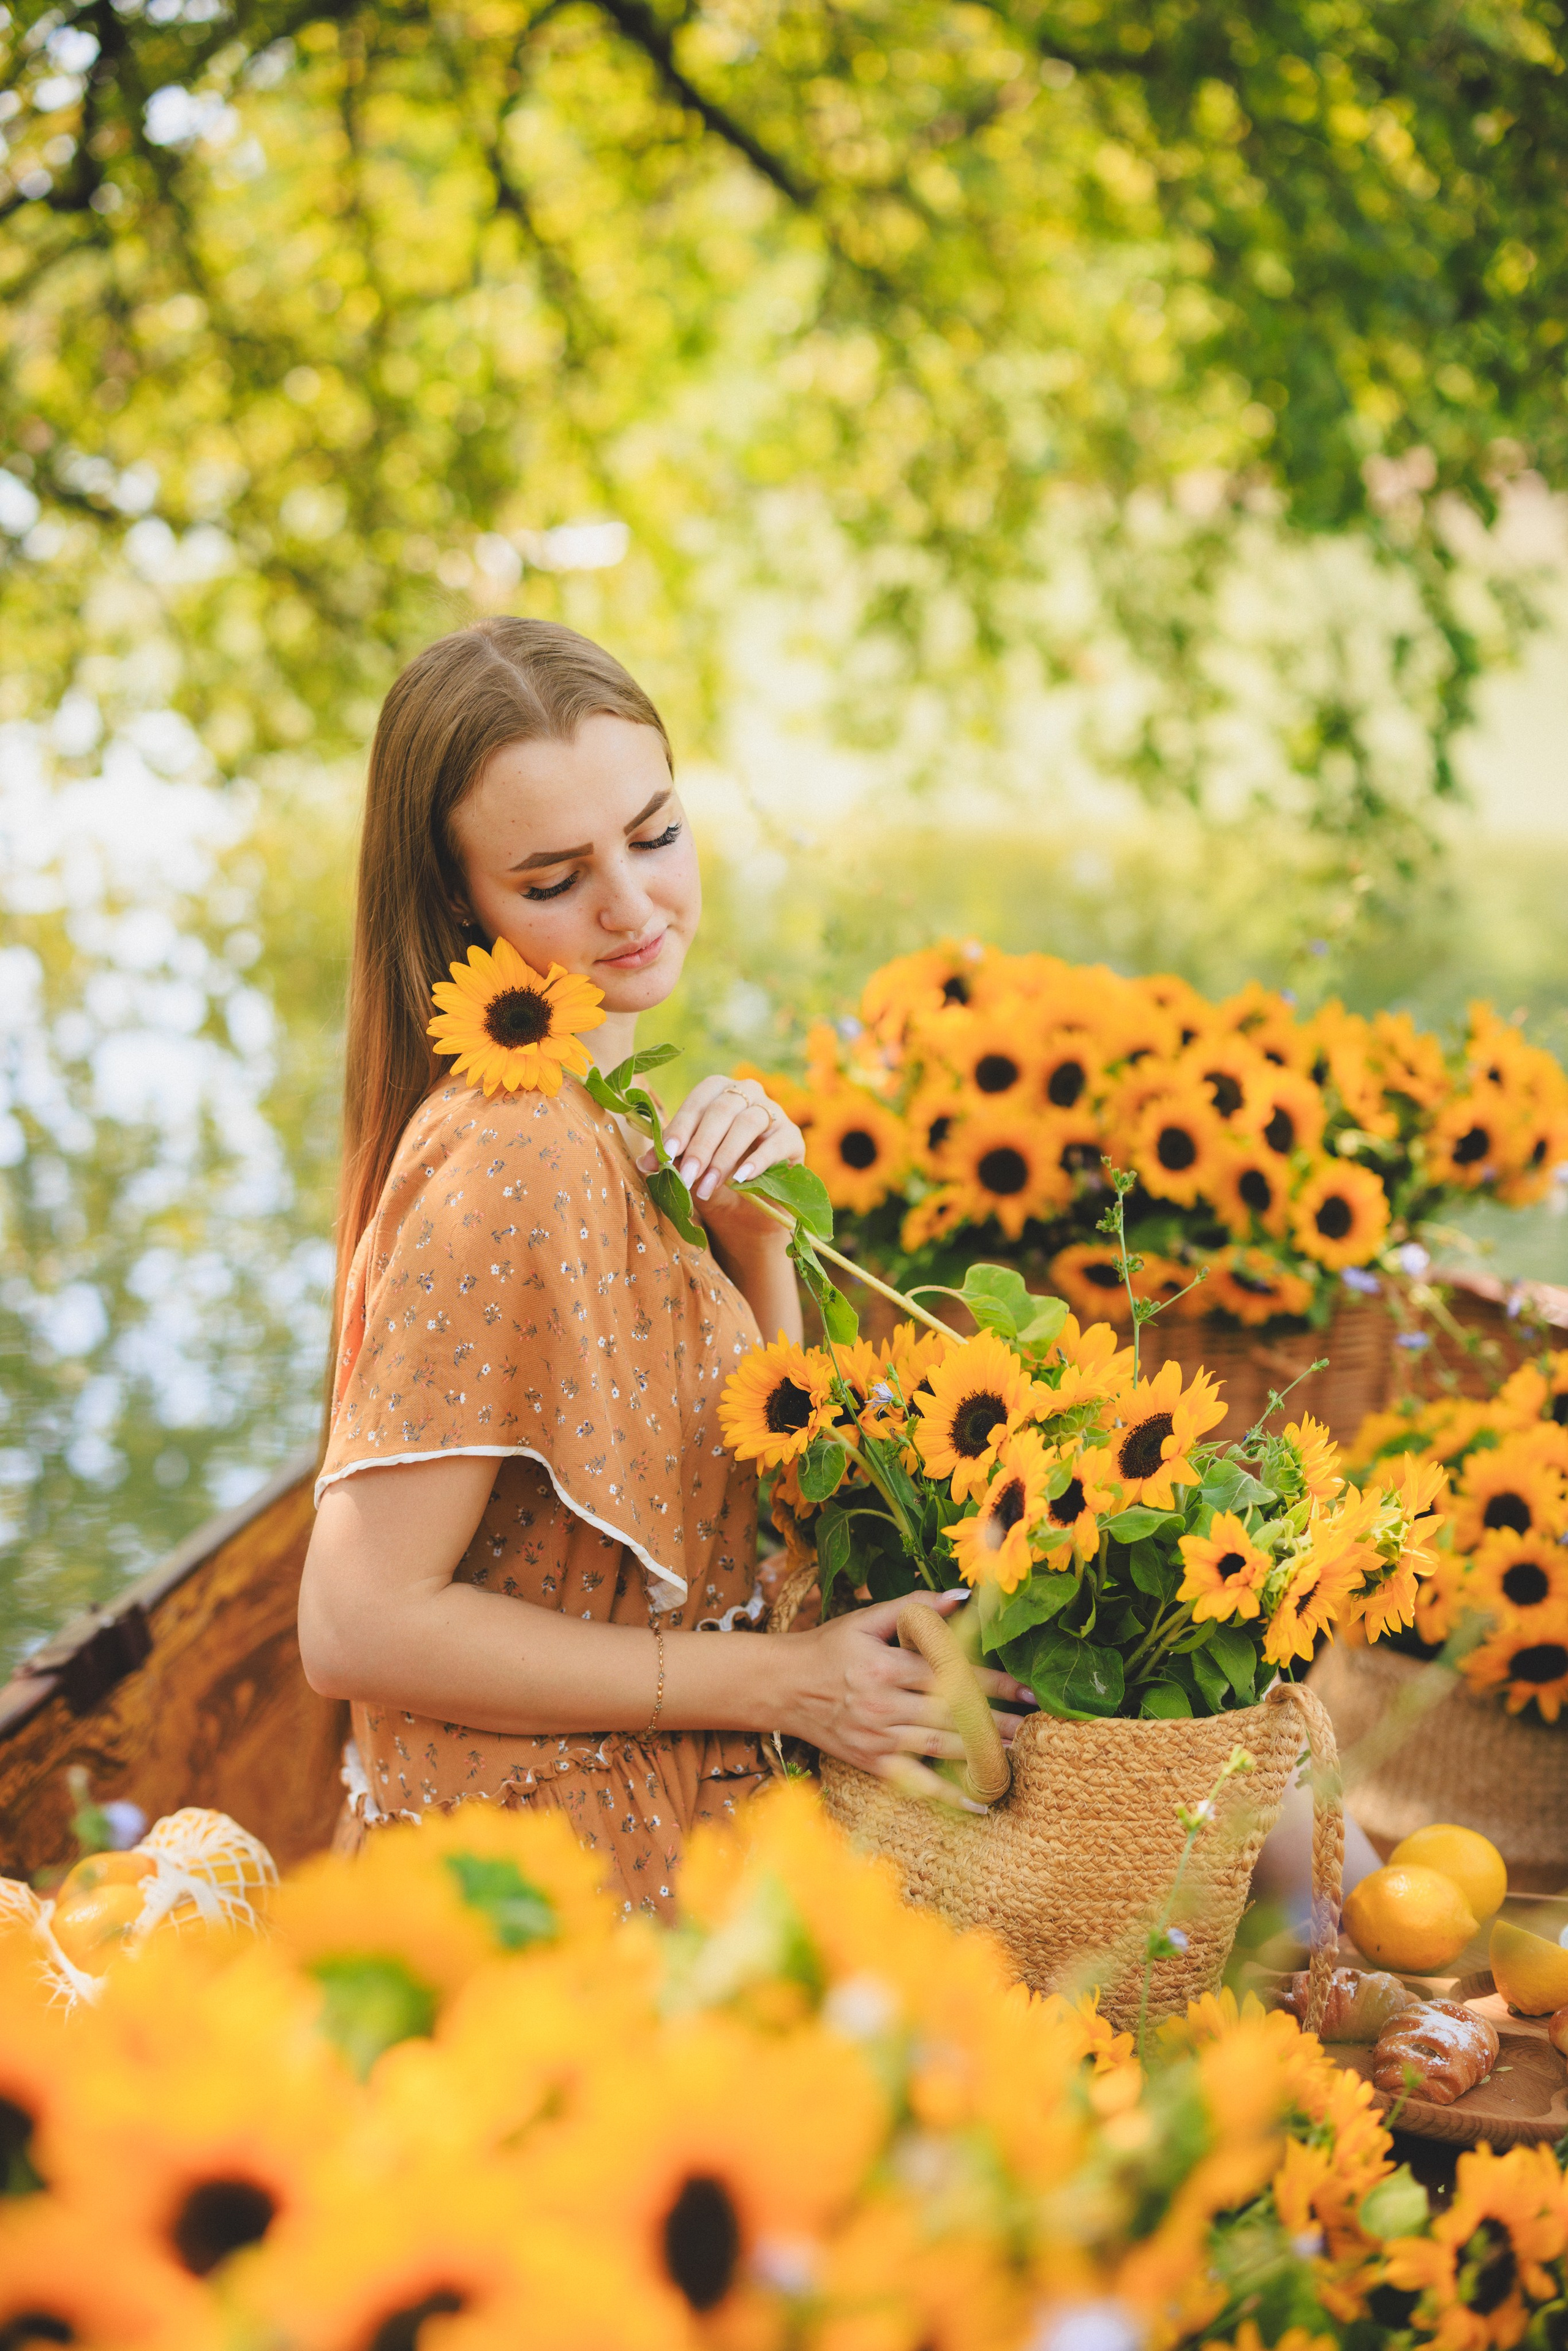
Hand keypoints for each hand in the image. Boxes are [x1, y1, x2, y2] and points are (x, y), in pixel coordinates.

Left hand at [639, 1073, 804, 1248]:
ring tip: (707, 1185)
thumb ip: (670, 1160)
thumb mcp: (689, 1167)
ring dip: (724, 1157)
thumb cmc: (714, 1176)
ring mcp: (773, 1112)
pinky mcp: (792, 1136)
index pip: (697, 1101)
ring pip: (748, 1123)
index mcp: (717, 1091)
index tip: (666, 1154)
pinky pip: (776, 1143)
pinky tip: (740, 1178)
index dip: (681, 1127)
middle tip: (686, 1176)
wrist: (749, 1206)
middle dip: (701, 1146)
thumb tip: (644, 1162)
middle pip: (722, 1110)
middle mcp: (747, 1093)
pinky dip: (757, 1161)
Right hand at [776, 1588, 1035, 1811]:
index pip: (949, 1673)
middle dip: (996, 1720)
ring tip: (1020, 1753)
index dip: (990, 1683)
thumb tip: (961, 1597)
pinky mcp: (872, 1763)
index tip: (1024, 1689)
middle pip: (952, 1713)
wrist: (782, 1687)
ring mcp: (878, 1738)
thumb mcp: (865, 1619)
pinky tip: (981, 1803)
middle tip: (1036, 1725)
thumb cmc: (828, 1648)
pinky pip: (917, 1783)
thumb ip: (914, 1606)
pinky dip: (949, 1796)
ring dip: (982, 1751)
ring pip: (940, 1746)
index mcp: (885, 1665)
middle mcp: (883, 1704)